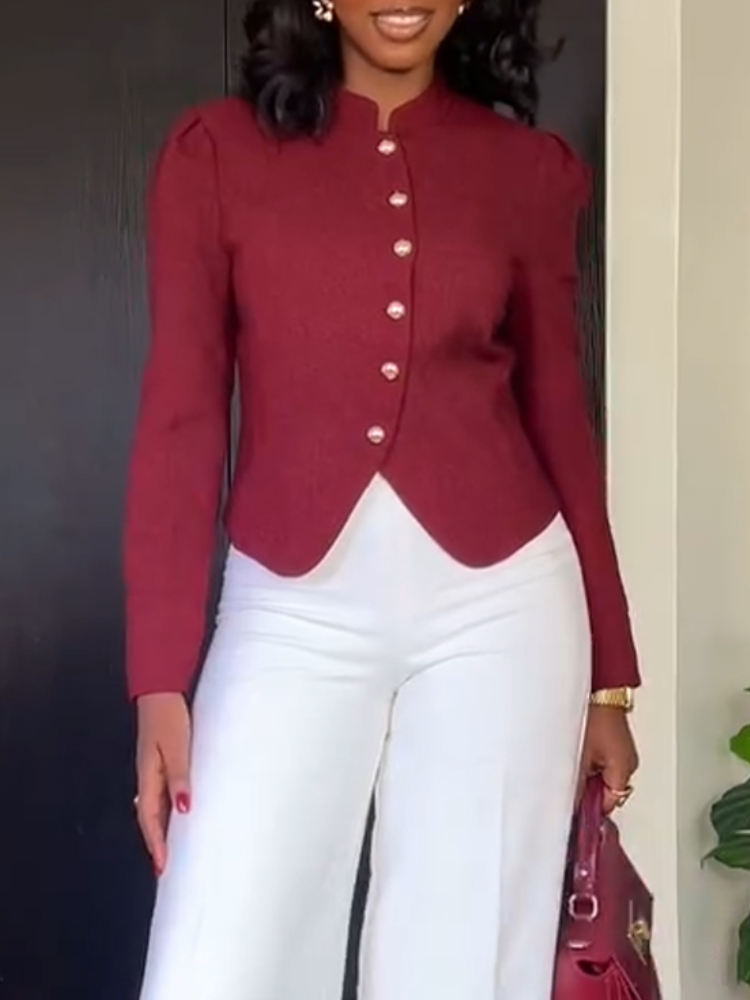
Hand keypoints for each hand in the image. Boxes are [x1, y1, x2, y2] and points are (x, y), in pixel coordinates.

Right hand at [135, 692, 191, 874]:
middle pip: (150, 818)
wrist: (161, 691)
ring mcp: (154, 769)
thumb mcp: (176, 747)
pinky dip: (168, 810)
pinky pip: (163, 793)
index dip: (156, 844)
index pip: (149, 820)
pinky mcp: (162, 761)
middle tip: (168, 867)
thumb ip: (179, 777)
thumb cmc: (169, 717)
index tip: (163, 868)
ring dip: (164, 828)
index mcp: (148, 777)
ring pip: (156, 807)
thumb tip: (184, 809)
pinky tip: (179, 813)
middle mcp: (147, 777)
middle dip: (158, 843)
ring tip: (174, 848)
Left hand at [578, 706, 638, 813]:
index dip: (590, 808)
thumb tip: (572, 804)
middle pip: (609, 791)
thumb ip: (578, 784)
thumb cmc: (594, 716)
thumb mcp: (580, 755)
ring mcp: (626, 752)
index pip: (608, 803)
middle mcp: (629, 763)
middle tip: (571, 784)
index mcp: (623, 769)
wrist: (601, 689)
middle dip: (591, 791)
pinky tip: (582, 753)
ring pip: (608, 777)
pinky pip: (607, 762)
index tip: (575, 809)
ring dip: (592, 776)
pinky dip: (595, 763)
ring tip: (575, 762)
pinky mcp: (619, 742)